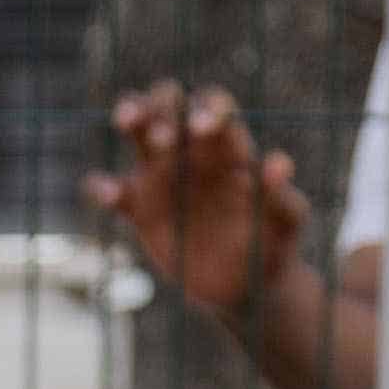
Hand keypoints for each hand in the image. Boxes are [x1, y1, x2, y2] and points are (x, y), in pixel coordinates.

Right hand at [83, 83, 305, 322]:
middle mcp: (193, 151)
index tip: (202, 129)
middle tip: (164, 137)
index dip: (206, 108)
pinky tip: (111, 195)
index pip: (213, 107)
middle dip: (161, 106)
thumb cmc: (272, 245)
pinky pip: (112, 190)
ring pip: (138, 131)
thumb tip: (278, 164)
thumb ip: (282, 195)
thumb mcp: (286, 222)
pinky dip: (103, 186)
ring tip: (126, 120)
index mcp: (228, 147)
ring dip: (131, 116)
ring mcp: (163, 177)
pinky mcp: (141, 210)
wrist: (245, 285)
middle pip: (169, 104)